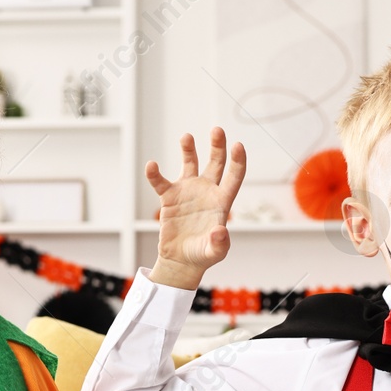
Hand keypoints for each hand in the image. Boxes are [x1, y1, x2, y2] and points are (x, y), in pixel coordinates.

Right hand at [145, 126, 246, 290]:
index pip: (234, 176)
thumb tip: (220, 231)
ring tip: (186, 137)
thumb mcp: (215, 252)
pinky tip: (151, 166)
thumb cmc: (202, 256)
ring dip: (189, 149)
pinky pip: (161, 182)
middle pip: (216, 162)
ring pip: (190, 163)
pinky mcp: (169, 198)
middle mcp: (207, 191)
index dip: (238, 161)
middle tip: (217, 130)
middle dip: (218, 146)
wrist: (181, 261)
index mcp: (222, 201)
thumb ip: (220, 243)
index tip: (238, 145)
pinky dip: (155, 174)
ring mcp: (188, 191)